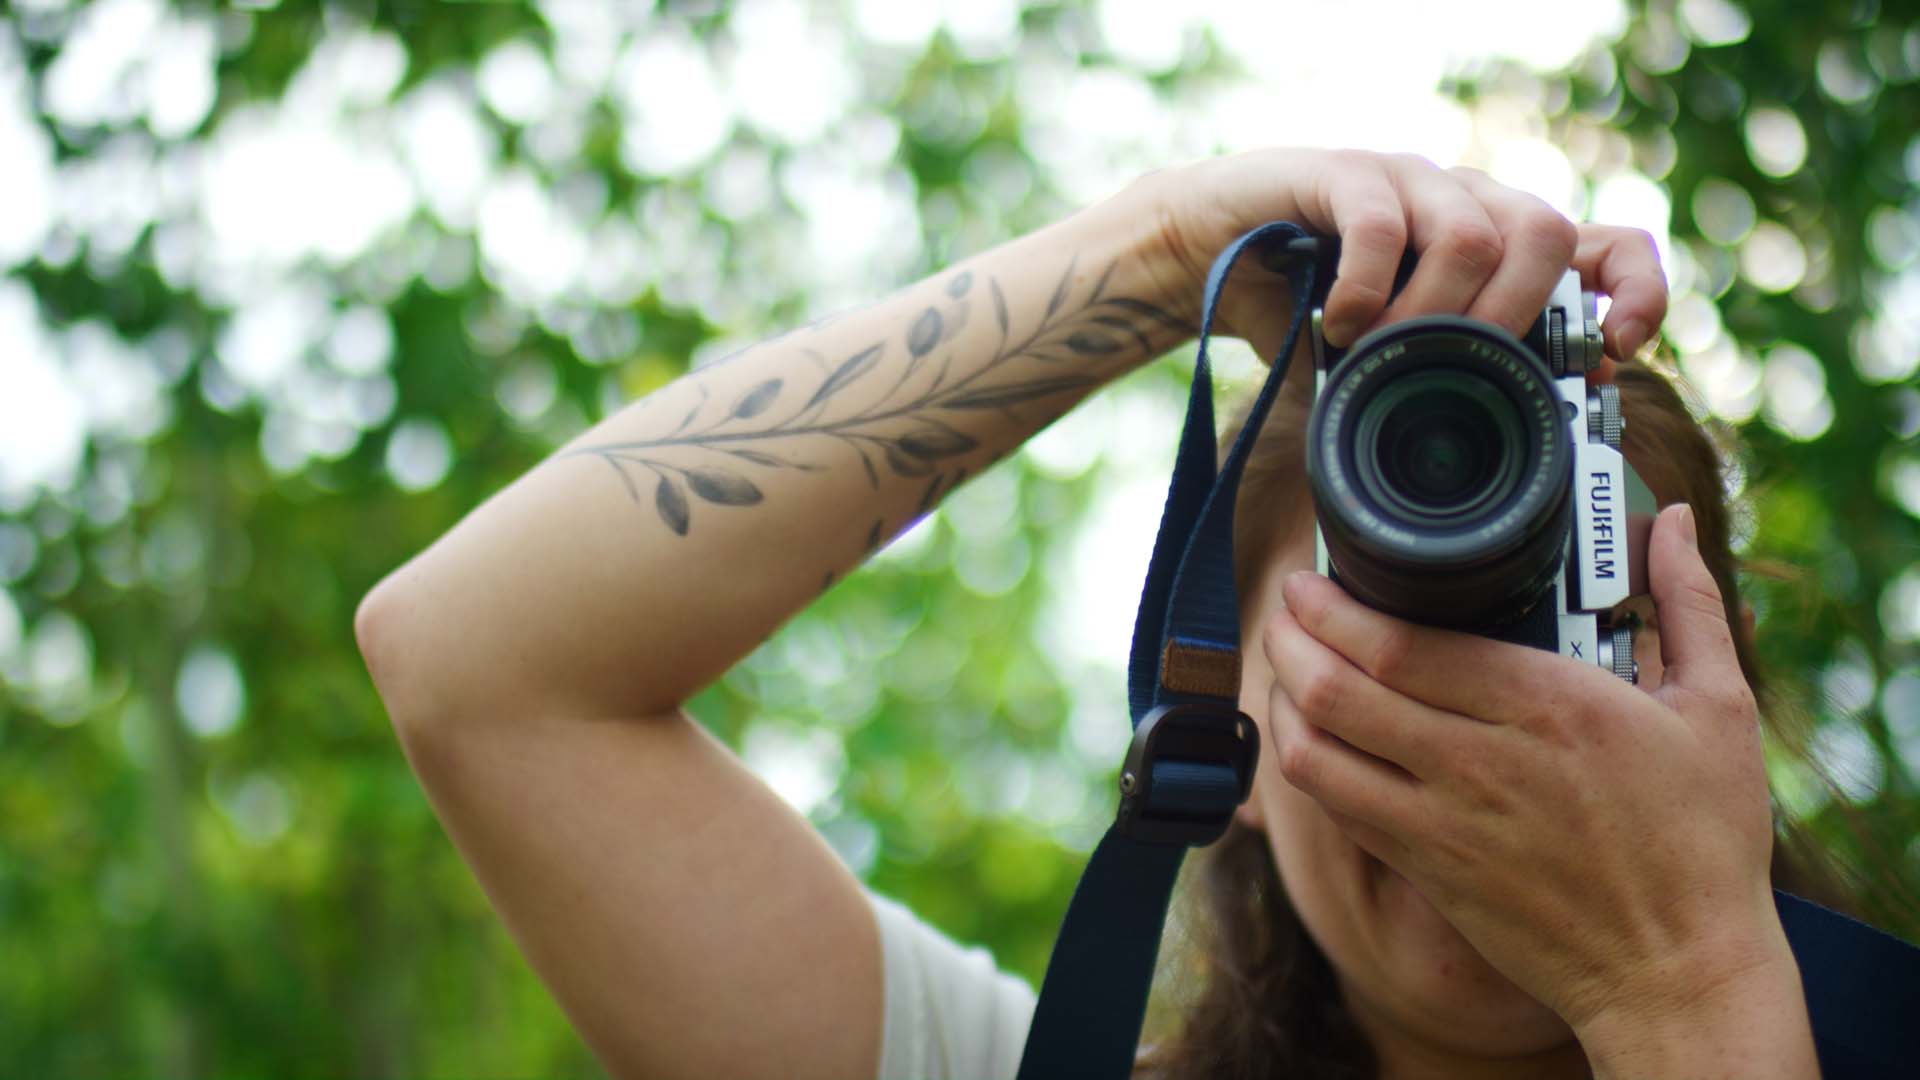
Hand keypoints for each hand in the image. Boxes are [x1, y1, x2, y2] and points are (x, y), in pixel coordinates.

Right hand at [1129, 148, 1665, 382]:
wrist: (1201, 260)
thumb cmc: (1298, 312)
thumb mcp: (1385, 364)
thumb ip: (1443, 384)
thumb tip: (1514, 449)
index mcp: (1492, 244)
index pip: (1606, 242)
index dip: (1635, 289)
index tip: (1617, 350)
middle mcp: (1462, 200)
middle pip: (1545, 232)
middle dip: (1512, 318)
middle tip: (1454, 369)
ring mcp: (1406, 180)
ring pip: (1472, 233)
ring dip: (1431, 313)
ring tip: (1378, 352)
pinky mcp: (1339, 171)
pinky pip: (1380, 222)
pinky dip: (1366, 288)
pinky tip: (1337, 327)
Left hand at [1260, 505, 1814, 1071]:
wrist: (1679, 975)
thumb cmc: (1704, 843)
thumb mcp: (1720, 709)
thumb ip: (1690, 603)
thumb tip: (1675, 519)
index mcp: (1548, 705)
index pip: (1400, 644)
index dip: (1333, 606)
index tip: (1312, 577)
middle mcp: (1481, 761)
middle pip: (1338, 689)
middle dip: (1289, 638)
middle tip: (1282, 607)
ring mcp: (1443, 822)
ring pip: (1317, 751)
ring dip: (1280, 699)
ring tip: (1281, 664)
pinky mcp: (1427, 869)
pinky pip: (1336, 806)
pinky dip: (1303, 762)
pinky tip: (1307, 733)